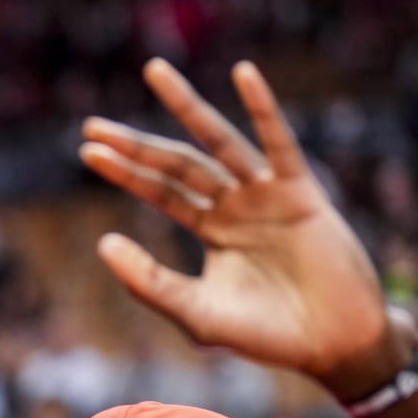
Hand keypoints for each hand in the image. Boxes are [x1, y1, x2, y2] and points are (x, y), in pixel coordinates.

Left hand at [80, 59, 396, 395]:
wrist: (331, 345)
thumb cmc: (267, 335)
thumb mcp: (196, 312)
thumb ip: (149, 281)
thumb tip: (101, 243)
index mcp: (212, 230)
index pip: (160, 192)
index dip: (125, 172)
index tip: (86, 150)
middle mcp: (236, 205)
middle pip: (178, 164)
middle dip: (137, 144)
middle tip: (93, 124)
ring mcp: (267, 194)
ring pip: (219, 141)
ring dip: (186, 106)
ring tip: (153, 72)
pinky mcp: (301, 192)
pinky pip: (279, 143)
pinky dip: (263, 108)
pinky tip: (243, 73)